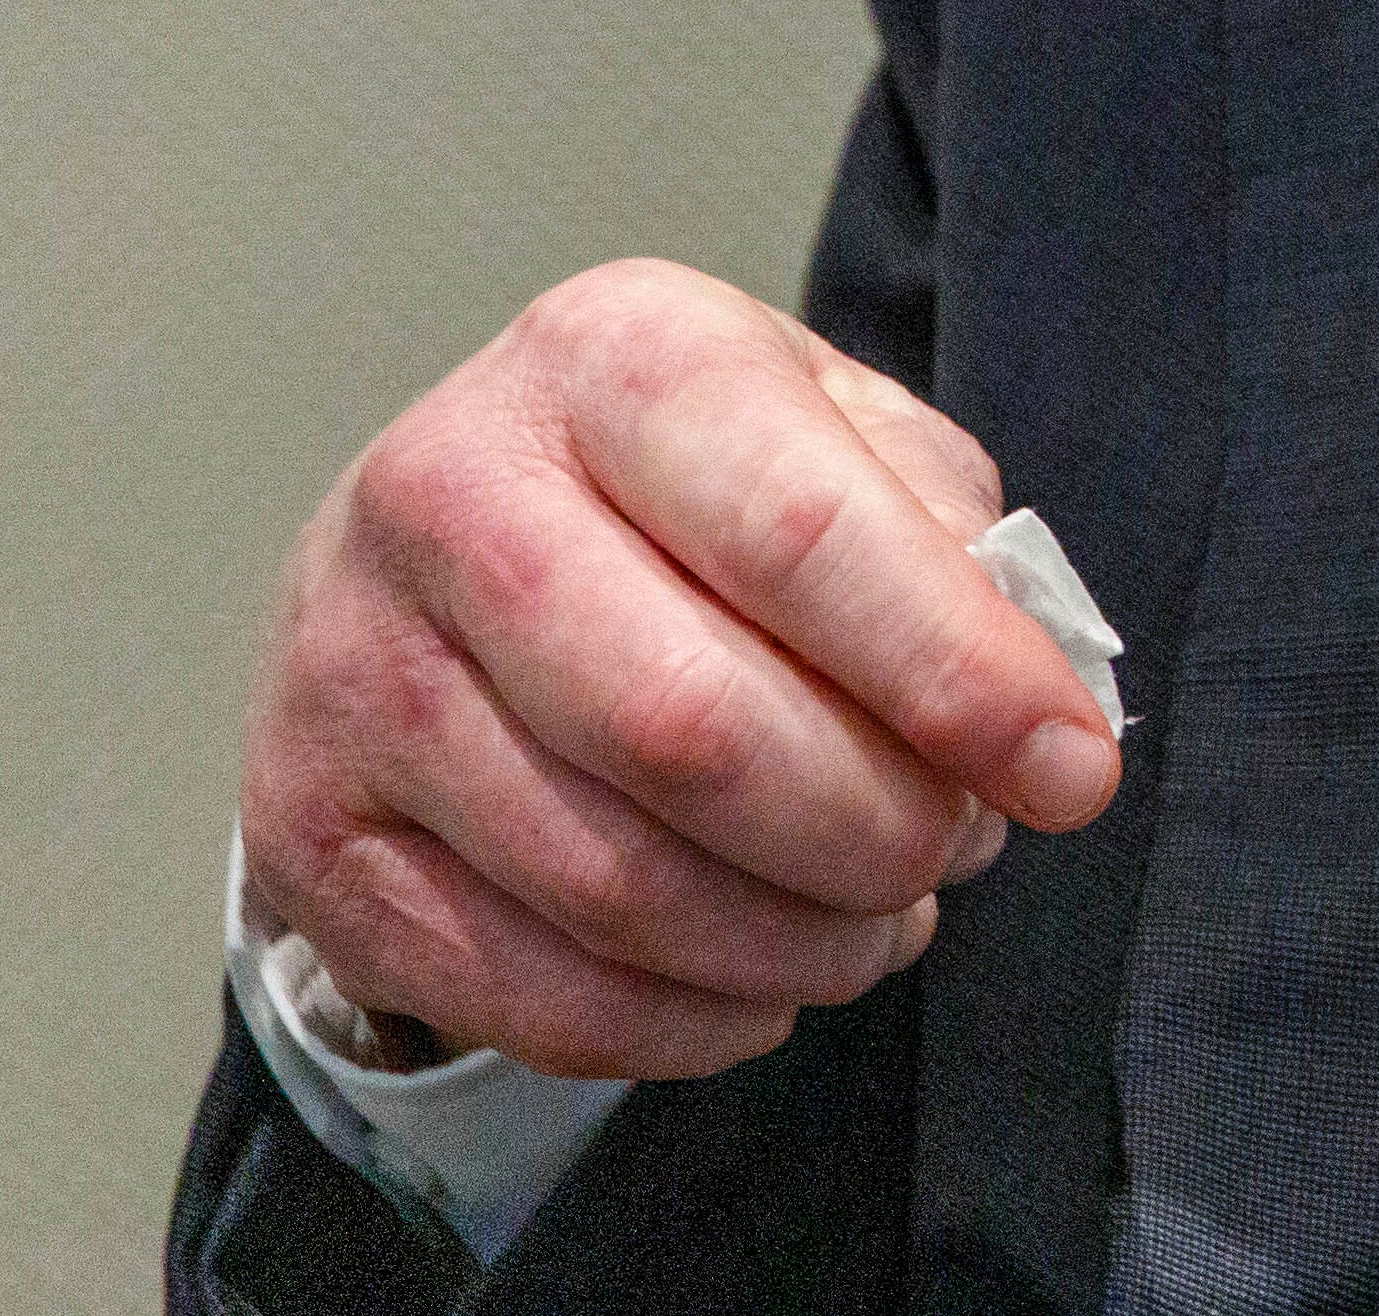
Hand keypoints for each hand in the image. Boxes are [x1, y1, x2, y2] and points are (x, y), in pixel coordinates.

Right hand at [239, 261, 1121, 1082]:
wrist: (442, 540)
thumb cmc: (682, 489)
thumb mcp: (829, 436)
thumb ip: (945, 541)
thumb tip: (1033, 705)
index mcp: (608, 355)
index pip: (802, 533)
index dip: (957, 676)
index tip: (1072, 772)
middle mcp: (447, 492)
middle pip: (694, 731)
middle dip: (873, 830)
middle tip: (956, 850)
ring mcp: (349, 669)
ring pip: (612, 883)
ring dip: (794, 941)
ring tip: (876, 918)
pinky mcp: (306, 832)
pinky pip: (525, 992)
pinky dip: (683, 1023)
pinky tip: (760, 984)